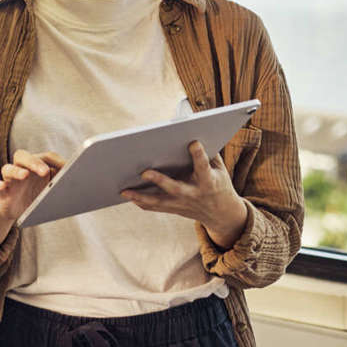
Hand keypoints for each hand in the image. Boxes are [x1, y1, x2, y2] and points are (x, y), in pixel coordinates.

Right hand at [0, 149, 65, 248]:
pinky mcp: (0, 192)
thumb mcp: (50, 189)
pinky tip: (1, 186)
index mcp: (37, 164)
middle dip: (34, 162)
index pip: (45, 156)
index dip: (56, 161)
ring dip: (16, 171)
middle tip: (45, 171)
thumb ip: (61, 182)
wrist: (17, 210)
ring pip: (8, 168)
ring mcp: (10, 179)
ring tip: (24, 175)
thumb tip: (78, 180)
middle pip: (24, 156)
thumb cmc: (37, 194)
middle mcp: (22, 168)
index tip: (67, 167)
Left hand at [121, 141, 250, 247]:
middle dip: (159, 181)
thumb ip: (207, 153)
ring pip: (160, 202)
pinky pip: (156, 207)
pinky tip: (129, 195)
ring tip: (124, 190)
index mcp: (209, 181)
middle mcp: (194, 194)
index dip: (199, 155)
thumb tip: (190, 132)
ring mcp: (183, 204)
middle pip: (175, 188)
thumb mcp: (219, 168)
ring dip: (141, 197)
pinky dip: (142, 202)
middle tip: (143, 172)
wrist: (222, 213)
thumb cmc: (218, 182)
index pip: (203, 167)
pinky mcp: (175, 209)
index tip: (192, 142)